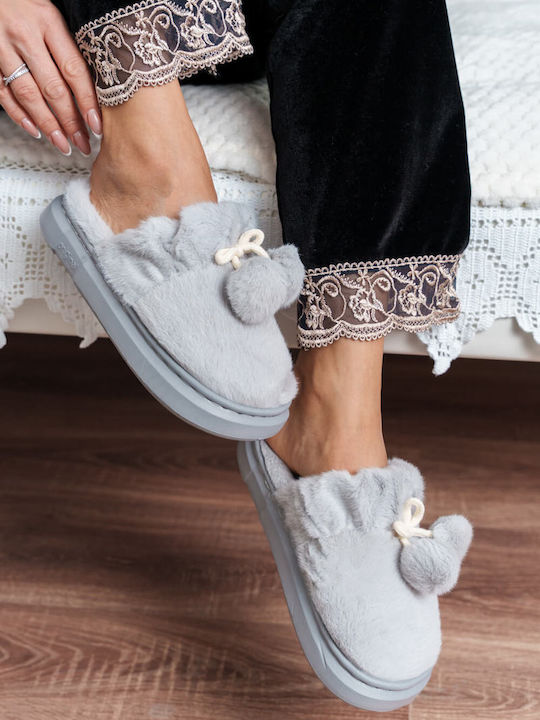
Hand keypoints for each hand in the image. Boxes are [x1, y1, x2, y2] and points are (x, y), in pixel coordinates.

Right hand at [0, 0, 101, 154]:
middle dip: (71, 122)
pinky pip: (2, 93)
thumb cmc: (22, 0)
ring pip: (28, 95)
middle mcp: (24, 35)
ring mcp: (2, 47)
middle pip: (53, 88)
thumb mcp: (49, 12)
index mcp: (47, 20)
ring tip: (62, 144)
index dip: (87, 102)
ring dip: (48, 125)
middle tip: (83, 143)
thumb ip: (66, 43)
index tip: (97, 126)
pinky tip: (35, 129)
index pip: (74, 70)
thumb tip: (91, 85)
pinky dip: (19, 115)